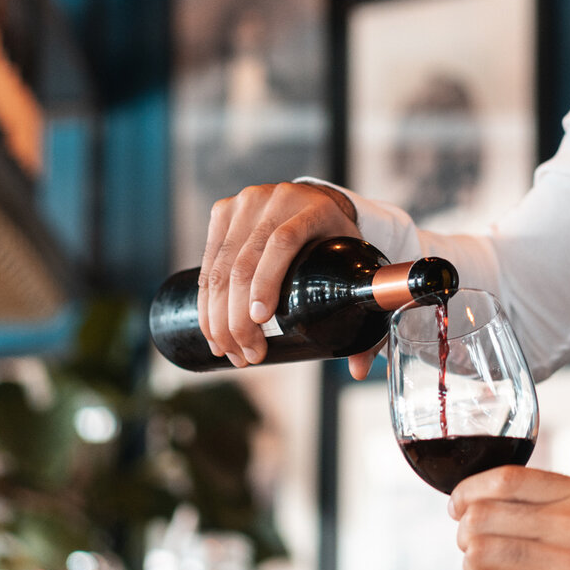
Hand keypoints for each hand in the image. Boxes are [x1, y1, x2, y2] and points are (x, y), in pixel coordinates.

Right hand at [198, 181, 356, 365]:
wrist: (315, 201)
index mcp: (313, 209)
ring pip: (220, 266)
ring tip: (228, 350)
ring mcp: (245, 203)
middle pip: (244, 261)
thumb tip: (358, 369)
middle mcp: (275, 200)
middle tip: (247, 355)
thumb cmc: (337, 238)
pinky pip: (208, 261)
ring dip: (218, 316)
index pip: (283, 242)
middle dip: (238, 317)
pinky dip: (206, 299)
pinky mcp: (223, 211)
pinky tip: (212, 328)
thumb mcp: (355, 262)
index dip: (267, 281)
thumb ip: (363, 311)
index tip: (261, 320)